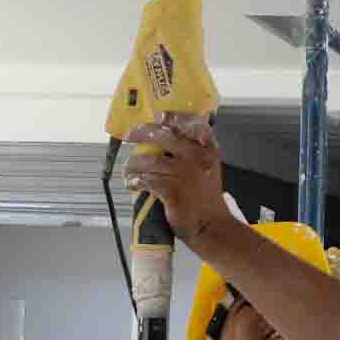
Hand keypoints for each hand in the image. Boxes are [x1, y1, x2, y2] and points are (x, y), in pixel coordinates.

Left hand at [124, 116, 233, 243]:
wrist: (211, 224)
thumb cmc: (206, 196)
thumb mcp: (208, 167)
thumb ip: (195, 149)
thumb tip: (168, 131)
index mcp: (206, 149)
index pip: (191, 124)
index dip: (172, 117)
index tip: (157, 115)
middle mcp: (196, 157)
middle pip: (163, 136)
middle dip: (142, 133)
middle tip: (129, 135)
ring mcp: (183, 173)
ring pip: (149, 160)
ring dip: (133, 164)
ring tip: (128, 170)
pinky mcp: (171, 189)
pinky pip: (146, 180)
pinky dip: (136, 181)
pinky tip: (133, 183)